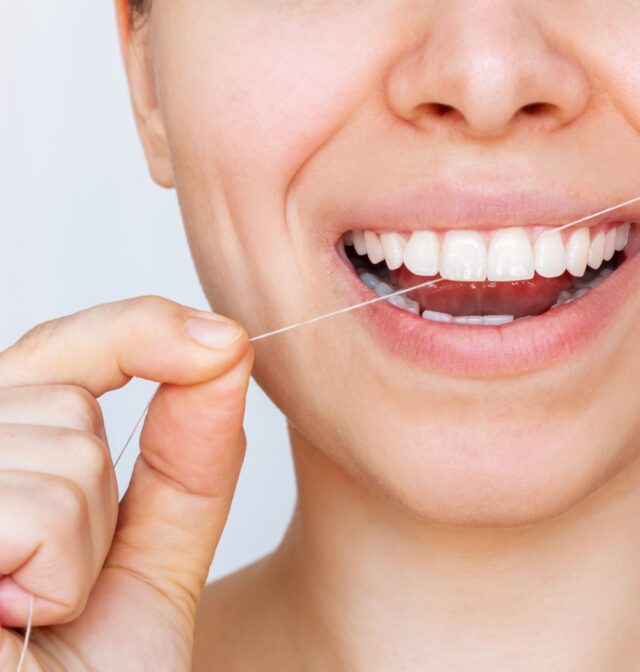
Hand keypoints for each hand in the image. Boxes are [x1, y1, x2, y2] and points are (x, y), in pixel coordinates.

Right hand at [0, 297, 251, 669]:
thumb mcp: (149, 568)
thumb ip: (186, 463)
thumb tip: (224, 349)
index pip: (59, 353)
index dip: (138, 331)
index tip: (221, 342)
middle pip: (63, 405)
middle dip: (101, 507)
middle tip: (57, 593)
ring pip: (59, 453)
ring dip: (79, 554)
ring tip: (28, 617)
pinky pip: (30, 508)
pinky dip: (54, 576)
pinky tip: (10, 622)